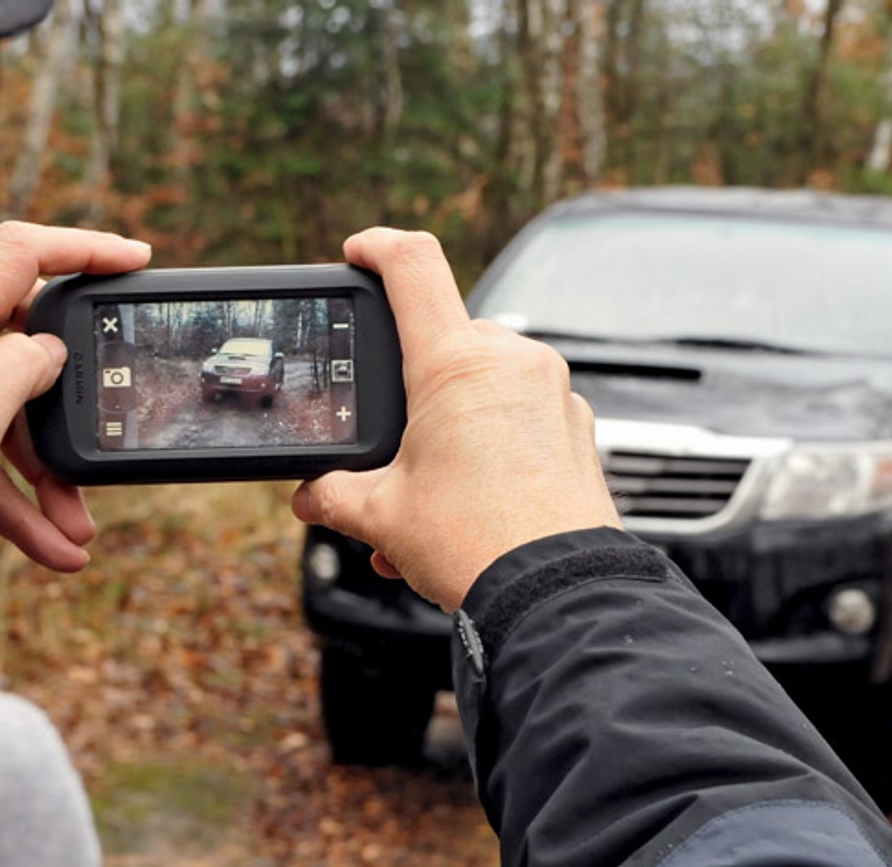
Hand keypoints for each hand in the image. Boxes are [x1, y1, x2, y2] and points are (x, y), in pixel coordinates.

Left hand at [0, 222, 151, 617]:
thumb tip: (49, 350)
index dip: (81, 248)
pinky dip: (17, 499)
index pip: (17, 256)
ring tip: (77, 527)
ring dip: (47, 472)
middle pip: (21, 348)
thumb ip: (20, 371)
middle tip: (108, 438)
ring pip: (6, 416)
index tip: (135, 259)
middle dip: (68, 406)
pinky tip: (52, 545)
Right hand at [292, 229, 620, 612]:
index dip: (377, 247)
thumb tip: (312, 494)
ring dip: (448, 432)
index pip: (412, 265)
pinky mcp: (579, 430)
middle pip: (447, 341)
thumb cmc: (476, 547)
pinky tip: (469, 507)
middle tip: (390, 449)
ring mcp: (554, 394)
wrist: (556, 595)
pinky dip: (489, 450)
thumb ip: (336, 494)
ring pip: (485, 387)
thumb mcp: (383, 516)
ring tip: (423, 503)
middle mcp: (513, 363)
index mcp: (456, 363)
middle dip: (413, 391)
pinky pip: (522, 420)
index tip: (359, 252)